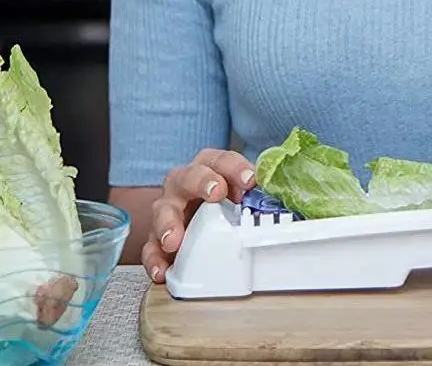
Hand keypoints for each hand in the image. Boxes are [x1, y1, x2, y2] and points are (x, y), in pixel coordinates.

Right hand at [142, 148, 255, 283]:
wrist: (191, 218)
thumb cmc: (220, 202)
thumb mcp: (238, 195)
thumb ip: (255, 196)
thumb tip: (282, 200)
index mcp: (207, 167)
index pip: (220, 160)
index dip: (235, 167)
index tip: (249, 180)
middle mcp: (184, 183)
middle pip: (188, 176)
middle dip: (202, 181)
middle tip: (216, 192)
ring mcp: (168, 209)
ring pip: (162, 209)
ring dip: (168, 223)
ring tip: (174, 240)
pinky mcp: (156, 237)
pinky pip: (150, 247)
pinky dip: (154, 260)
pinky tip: (162, 271)